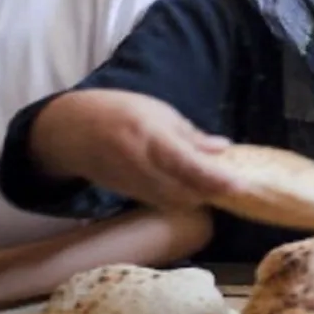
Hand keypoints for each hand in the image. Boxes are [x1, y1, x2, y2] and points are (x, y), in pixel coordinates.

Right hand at [30, 89, 234, 210]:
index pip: (188, 165)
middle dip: (211, 191)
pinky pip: (161, 202)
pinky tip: (193, 189)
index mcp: (151, 137)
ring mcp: (132, 183)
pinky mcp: (127, 194)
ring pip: (174, 201)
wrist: (72, 130)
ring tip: (216, 186)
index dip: (216, 179)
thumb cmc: (120, 111)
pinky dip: (181, 199)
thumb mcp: (159, 112)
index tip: (241, 184)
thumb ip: (191, 135)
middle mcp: (141, 165)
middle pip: (184, 190)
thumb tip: (223, 149)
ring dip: (198, 197)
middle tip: (235, 184)